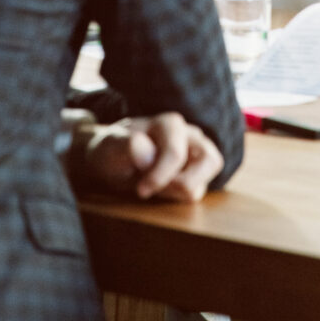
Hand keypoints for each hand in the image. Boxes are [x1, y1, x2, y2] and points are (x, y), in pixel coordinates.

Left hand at [80, 113, 224, 202]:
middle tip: (153, 187)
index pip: (176, 154)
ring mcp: (199, 154)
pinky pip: (197, 192)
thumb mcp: (110, 147)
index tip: (140, 190)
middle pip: (210, 161)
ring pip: (208, 178)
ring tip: (155, 187)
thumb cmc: (113, 151)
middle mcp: (191, 135)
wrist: (113, 160)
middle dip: (179, 183)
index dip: (159, 177)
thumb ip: (125, 146)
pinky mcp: (198, 173)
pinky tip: (159, 189)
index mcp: (170, 124)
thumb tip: (145, 150)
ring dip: (178, 192)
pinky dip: (177, 196)